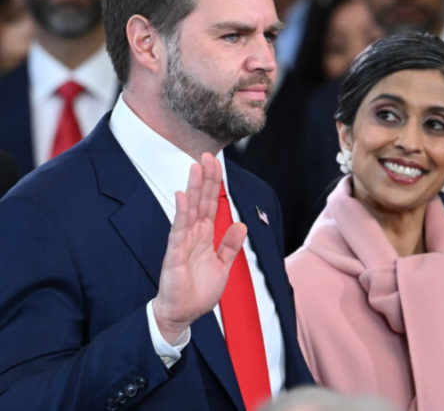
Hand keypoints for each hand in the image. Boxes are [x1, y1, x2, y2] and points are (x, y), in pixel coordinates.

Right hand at [152, 153, 247, 342]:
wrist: (183, 314)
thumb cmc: (198, 291)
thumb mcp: (222, 266)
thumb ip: (230, 246)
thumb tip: (241, 225)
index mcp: (205, 236)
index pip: (211, 205)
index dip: (215, 185)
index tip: (217, 164)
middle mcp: (193, 235)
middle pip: (201, 201)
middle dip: (205, 179)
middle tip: (207, 156)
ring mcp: (183, 243)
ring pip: (189, 210)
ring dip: (193, 189)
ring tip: (196, 168)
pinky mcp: (175, 255)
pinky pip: (178, 230)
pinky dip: (181, 213)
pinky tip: (182, 197)